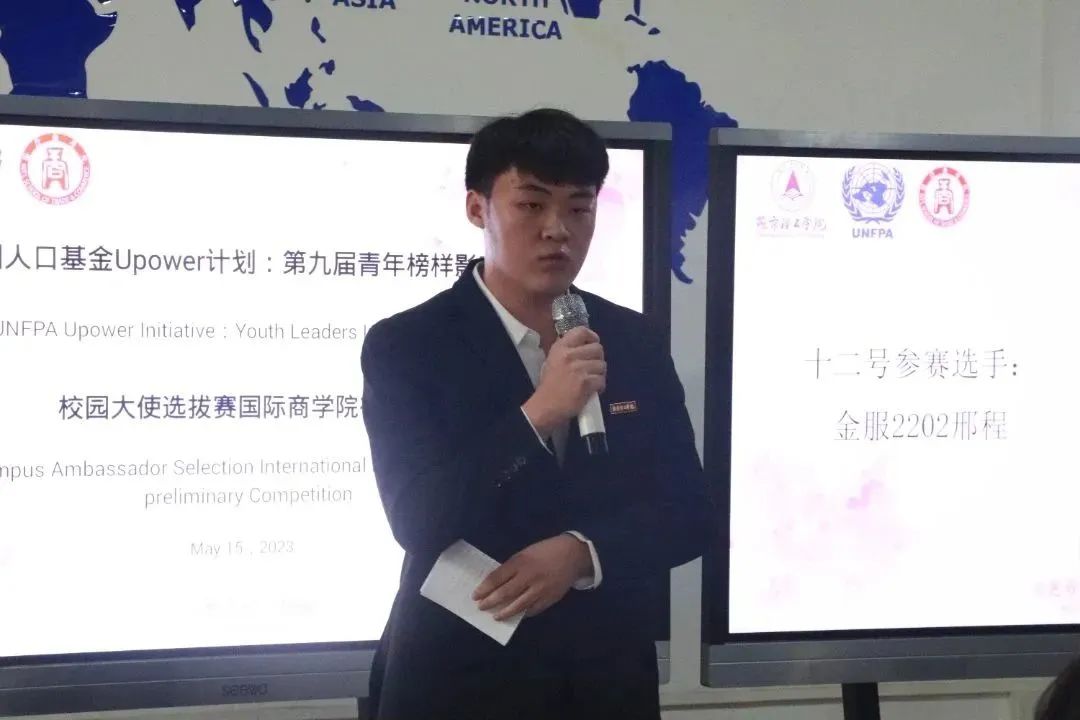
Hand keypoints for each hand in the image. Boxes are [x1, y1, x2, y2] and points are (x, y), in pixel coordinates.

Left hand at [472, 534, 592, 620]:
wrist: (573, 555)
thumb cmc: (545, 552)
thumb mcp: (525, 554)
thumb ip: (513, 568)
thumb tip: (497, 584)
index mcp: (521, 562)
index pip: (497, 578)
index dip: (484, 588)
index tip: (475, 596)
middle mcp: (529, 576)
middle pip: (505, 593)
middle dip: (490, 602)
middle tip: (481, 607)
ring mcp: (540, 589)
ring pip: (518, 605)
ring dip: (504, 612)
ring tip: (495, 616)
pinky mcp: (550, 598)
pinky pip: (533, 609)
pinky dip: (523, 613)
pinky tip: (516, 615)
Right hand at [521, 326, 604, 438]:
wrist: (546, 407)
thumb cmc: (549, 384)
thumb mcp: (552, 360)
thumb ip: (568, 350)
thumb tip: (585, 344)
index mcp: (560, 348)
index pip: (581, 331)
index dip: (592, 336)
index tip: (593, 343)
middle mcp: (570, 355)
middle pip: (597, 348)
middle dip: (598, 358)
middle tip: (592, 367)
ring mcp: (578, 369)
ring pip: (602, 365)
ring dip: (599, 373)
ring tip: (591, 380)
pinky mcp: (586, 383)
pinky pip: (602, 379)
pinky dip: (600, 386)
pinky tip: (592, 390)